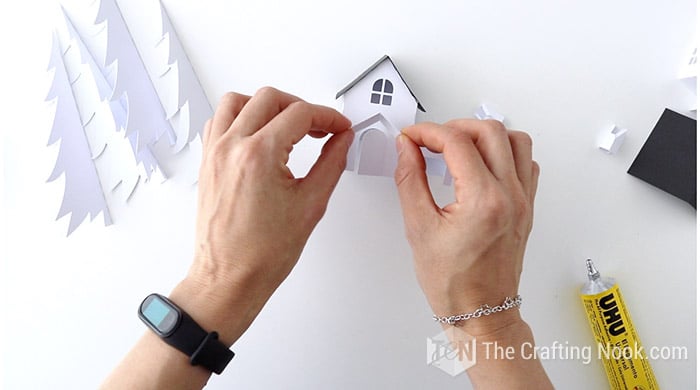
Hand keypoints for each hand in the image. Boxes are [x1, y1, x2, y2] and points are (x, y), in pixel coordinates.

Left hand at [175, 87, 352, 344]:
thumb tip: (341, 141)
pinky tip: (258, 133)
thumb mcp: (310, 205)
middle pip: (270, 98)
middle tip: (320, 127)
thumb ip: (331, 163)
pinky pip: (218, 121)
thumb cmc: (261, 254)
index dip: (328, 117)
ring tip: (288, 124)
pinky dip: (240, 117)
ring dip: (267, 105)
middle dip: (302, 107)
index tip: (339, 127)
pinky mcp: (207, 162)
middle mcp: (232, 147)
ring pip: (238, 101)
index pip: (300, 114)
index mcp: (259, 155)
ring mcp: (214, 153)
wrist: (229, 278)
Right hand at [394, 119, 538, 334]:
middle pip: (489, 131)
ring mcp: (523, 201)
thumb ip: (410, 180)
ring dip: (484, 135)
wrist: (482, 313)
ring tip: (458, 146)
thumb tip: (407, 149)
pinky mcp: (527, 207)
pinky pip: (526, 163)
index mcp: (483, 201)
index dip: (427, 132)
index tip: (411, 137)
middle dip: (454, 127)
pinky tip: (482, 164)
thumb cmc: (454, 285)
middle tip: (430, 140)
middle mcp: (510, 196)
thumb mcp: (419, 229)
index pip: (456, 142)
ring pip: (515, 141)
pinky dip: (505, 153)